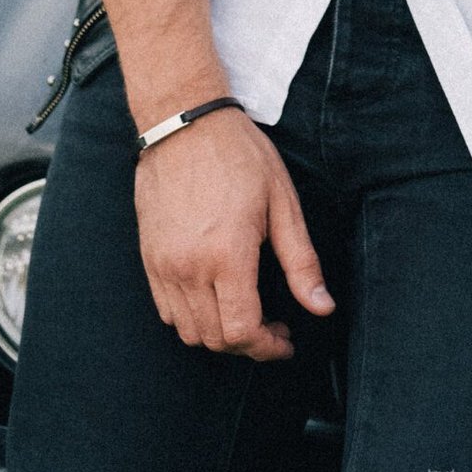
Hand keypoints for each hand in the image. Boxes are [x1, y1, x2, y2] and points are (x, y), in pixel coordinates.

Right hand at [135, 106, 334, 362]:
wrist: (184, 124)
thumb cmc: (240, 156)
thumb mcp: (282, 203)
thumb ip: (301, 263)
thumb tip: (323, 308)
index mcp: (227, 255)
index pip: (242, 331)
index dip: (268, 347)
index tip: (286, 340)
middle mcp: (189, 268)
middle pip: (216, 339)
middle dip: (249, 345)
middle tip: (273, 327)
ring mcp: (164, 266)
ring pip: (188, 332)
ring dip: (220, 334)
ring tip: (246, 313)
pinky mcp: (149, 259)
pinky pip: (167, 311)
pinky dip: (192, 318)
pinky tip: (215, 297)